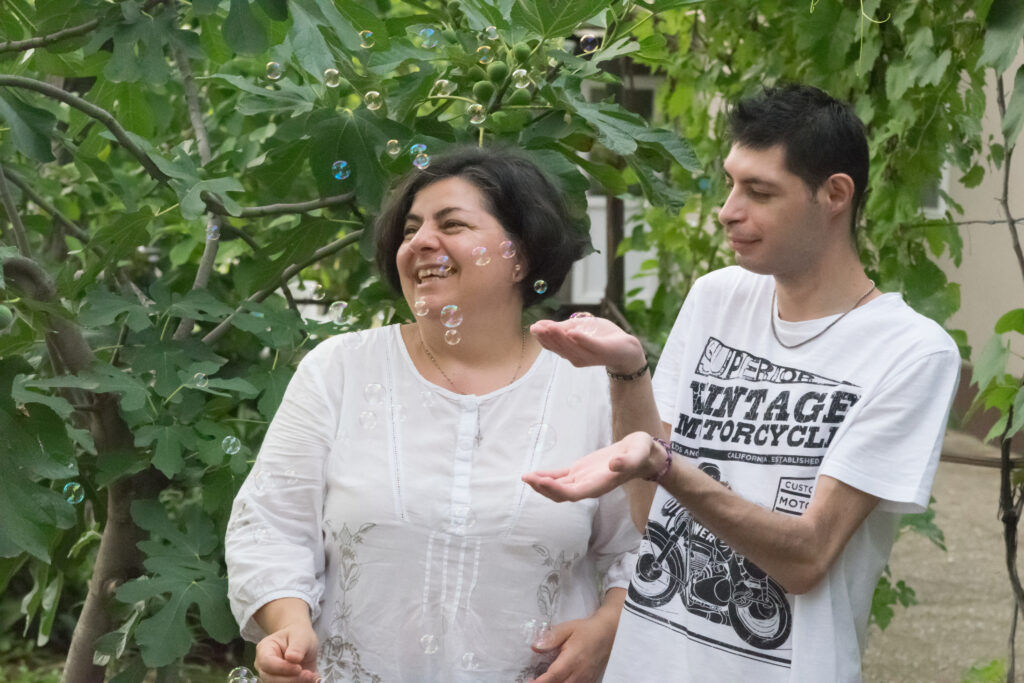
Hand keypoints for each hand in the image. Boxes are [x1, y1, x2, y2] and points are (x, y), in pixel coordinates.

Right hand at [254, 622, 319, 682]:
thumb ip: (297, 646)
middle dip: (291, 680)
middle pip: (270, 679)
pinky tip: (311, 678)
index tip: (299, 668)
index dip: (282, 668)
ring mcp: (270, 676)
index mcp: (264, 649)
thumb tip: (292, 658)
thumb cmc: (298, 635)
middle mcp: (264, 666)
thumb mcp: (301, 635)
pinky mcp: (280, 682)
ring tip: (312, 676)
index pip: (267, 662)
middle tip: (309, 675)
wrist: (301, 641)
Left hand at [523, 432, 658, 501]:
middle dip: (544, 488)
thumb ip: (627, 461)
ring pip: (559, 487)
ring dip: (542, 484)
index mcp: (600, 485)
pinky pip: (561, 476)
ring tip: (526, 477)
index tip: (543, 482)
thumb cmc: (641, 453)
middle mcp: (589, 486)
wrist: (643, 453)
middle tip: (528, 478)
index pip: (574, 493)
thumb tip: (614, 464)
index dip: (557, 490)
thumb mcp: (637, 453)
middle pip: (562, 494)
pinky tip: (535, 474)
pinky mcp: (581, 471)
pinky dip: (547, 476)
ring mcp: (584, 479)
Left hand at [528, 612, 617, 682]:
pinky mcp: (590, 681)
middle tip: (532, 680)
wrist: (608, 633)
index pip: (554, 675)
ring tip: (543, 679)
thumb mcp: (567, 628)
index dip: (541, 681)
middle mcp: (580, 672)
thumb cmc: (586, 629)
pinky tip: (558, 680)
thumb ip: (551, 638)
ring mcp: (586, 679)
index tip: (530, 681)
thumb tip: (534, 647)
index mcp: (573, 658)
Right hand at [529, 318, 644, 374]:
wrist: (626, 348)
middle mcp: (577, 357)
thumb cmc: (601, 337)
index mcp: (569, 352)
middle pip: (560, 347)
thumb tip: (538, 324)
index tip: (534, 327)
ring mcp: (590, 356)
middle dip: (548, 337)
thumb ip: (561, 328)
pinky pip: (591, 346)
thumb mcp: (578, 328)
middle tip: (538, 327)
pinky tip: (573, 333)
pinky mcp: (603, 352)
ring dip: (560, 337)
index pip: (552, 346)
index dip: (542, 338)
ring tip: (550, 327)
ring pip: (572, 347)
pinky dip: (582, 340)